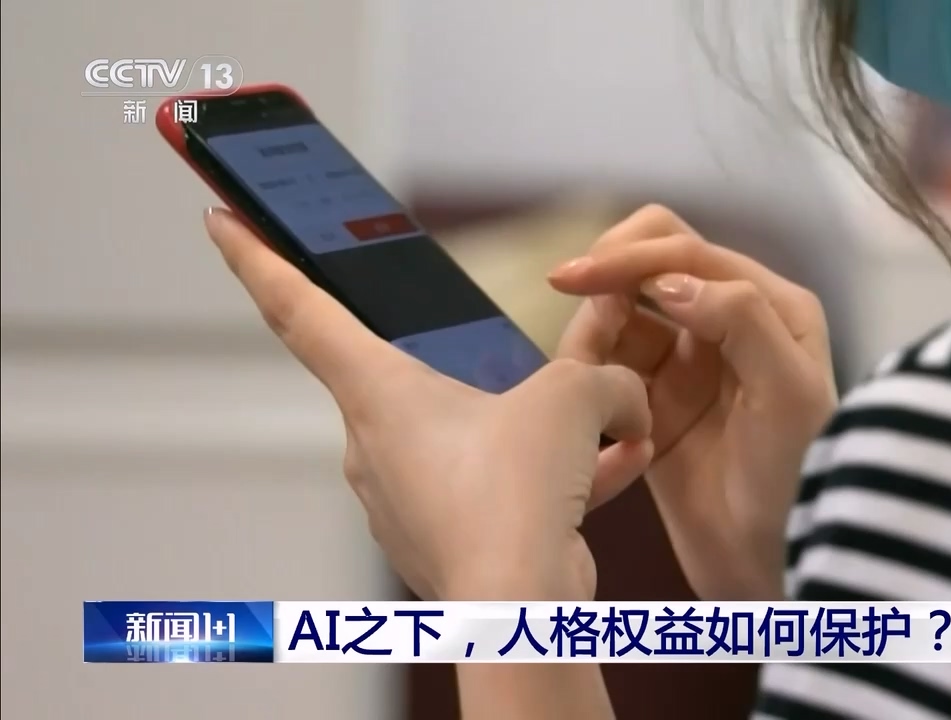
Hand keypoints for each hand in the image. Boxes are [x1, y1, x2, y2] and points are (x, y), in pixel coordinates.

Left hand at [203, 208, 653, 601]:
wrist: (519, 613)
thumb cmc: (515, 496)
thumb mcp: (572, 398)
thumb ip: (602, 379)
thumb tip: (625, 402)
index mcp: (378, 391)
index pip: (299, 309)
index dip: (258, 256)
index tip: (221, 220)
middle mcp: (375, 443)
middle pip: (413, 377)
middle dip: (472, 370)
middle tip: (514, 362)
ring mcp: (404, 497)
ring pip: (470, 439)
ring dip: (531, 434)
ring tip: (600, 436)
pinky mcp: (440, 539)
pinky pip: (492, 491)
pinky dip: (543, 481)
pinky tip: (609, 474)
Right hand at [549, 205, 836, 599]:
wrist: (780, 564)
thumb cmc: (800, 476)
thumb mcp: (789, 389)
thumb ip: (740, 318)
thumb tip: (669, 281)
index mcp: (770, 305)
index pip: (688, 253)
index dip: (630, 256)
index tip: (578, 277)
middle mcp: (727, 323)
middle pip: (652, 263)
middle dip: (609, 271)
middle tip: (570, 294)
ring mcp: (687, 365)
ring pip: (622, 313)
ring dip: (595, 322)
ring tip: (587, 364)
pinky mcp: (654, 406)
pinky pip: (609, 364)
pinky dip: (590, 363)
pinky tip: (585, 385)